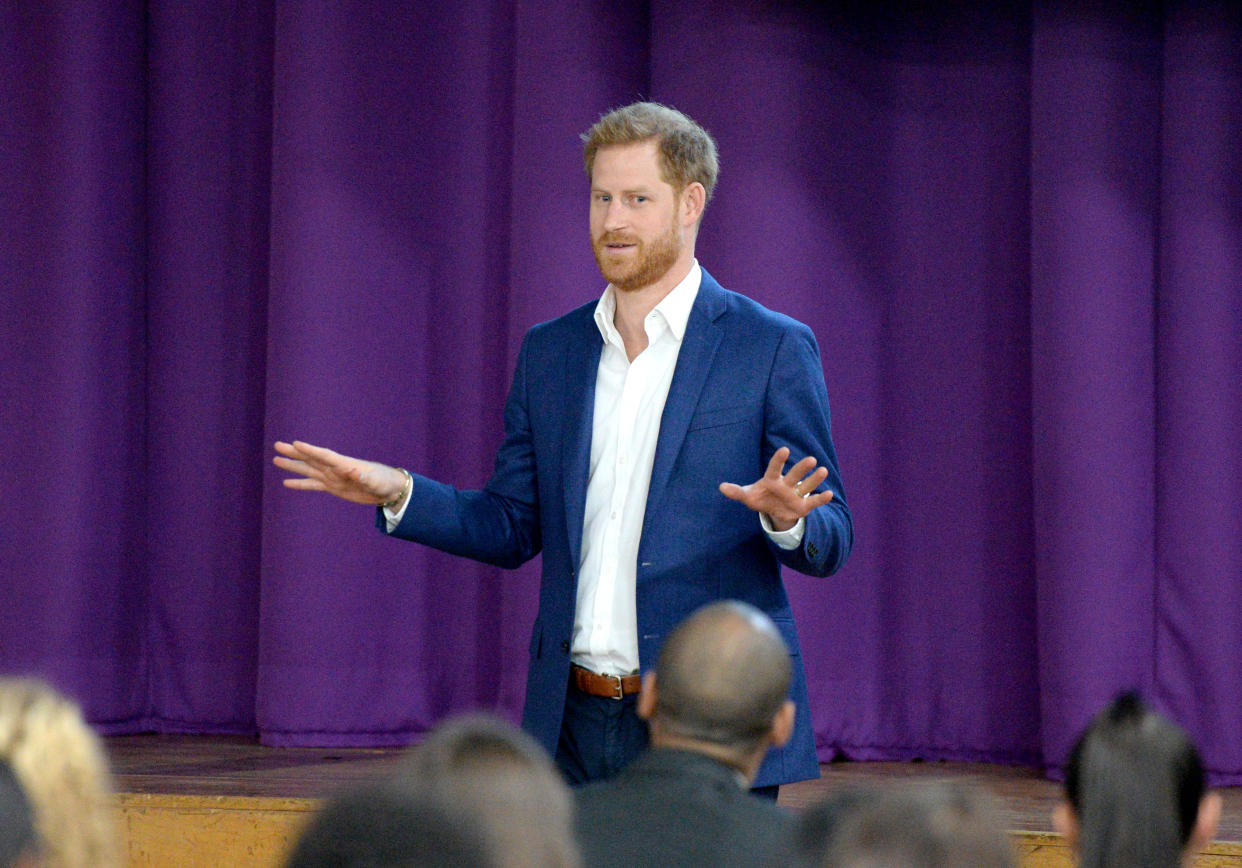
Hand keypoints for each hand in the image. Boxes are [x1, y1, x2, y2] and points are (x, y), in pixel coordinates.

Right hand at [273, 440, 406, 505]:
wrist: (388, 489)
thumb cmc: (383, 482)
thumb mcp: (375, 481)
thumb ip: (363, 477)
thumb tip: (353, 470)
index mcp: (344, 464)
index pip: (324, 456)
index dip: (310, 450)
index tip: (296, 443)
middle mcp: (335, 469)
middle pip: (311, 459)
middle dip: (294, 453)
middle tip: (277, 445)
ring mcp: (332, 477)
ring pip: (308, 470)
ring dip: (292, 465)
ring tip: (275, 459)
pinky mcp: (333, 487)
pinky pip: (313, 485)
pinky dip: (300, 483)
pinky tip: (286, 482)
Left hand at [719, 447, 833, 531]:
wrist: (774, 510)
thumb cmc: (760, 498)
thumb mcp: (747, 496)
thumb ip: (736, 492)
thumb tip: (721, 487)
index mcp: (772, 480)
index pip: (774, 468)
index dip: (779, 460)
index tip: (784, 450)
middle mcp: (786, 485)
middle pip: (794, 475)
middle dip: (802, 468)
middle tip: (811, 459)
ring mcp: (796, 494)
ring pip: (806, 486)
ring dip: (815, 479)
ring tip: (823, 471)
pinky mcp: (804, 506)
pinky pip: (813, 501)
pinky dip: (821, 499)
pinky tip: (829, 494)